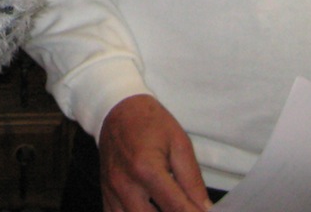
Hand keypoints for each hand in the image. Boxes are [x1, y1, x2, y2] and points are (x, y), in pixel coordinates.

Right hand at [99, 94, 211, 211]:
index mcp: (146, 169)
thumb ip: (192, 180)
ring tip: (169, 208)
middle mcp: (125, 184)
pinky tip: (148, 210)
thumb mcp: (179, 143)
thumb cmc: (150, 122)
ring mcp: (112, 190)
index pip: (177, 207)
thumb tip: (205, 209)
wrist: (117, 108)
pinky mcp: (106, 193)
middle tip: (188, 209)